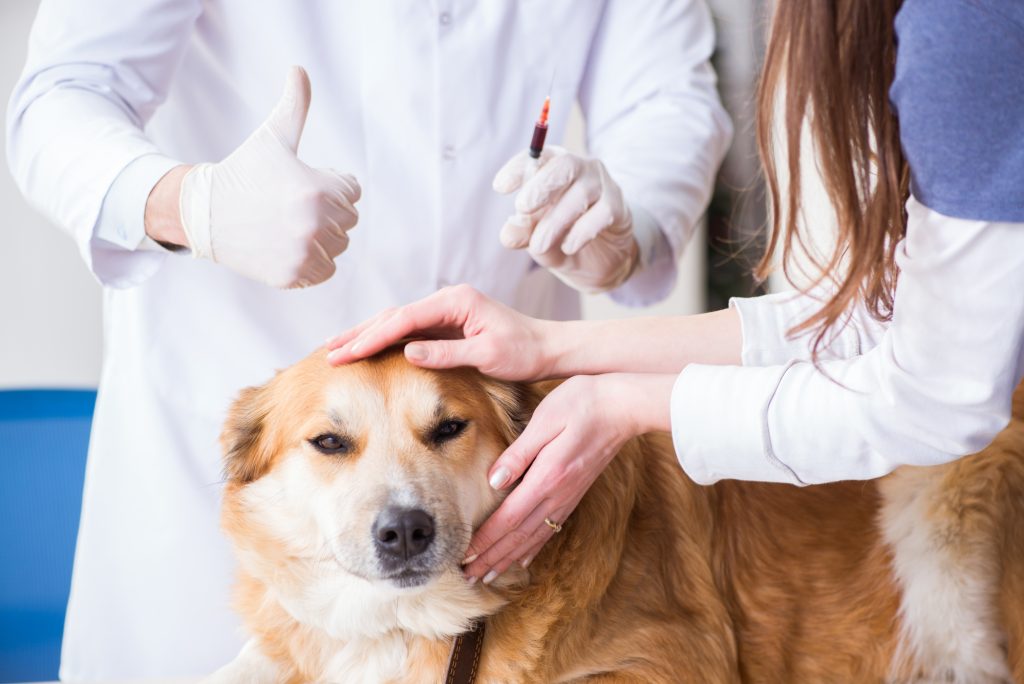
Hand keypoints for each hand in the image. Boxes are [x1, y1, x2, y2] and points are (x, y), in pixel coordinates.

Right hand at [176, 66, 360, 288]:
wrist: (205, 213)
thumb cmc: (244, 171)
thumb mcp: (273, 137)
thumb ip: (294, 105)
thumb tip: (299, 69)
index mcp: (318, 192)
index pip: (351, 192)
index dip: (328, 184)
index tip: (300, 183)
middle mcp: (314, 226)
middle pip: (347, 221)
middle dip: (326, 211)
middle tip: (290, 205)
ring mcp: (304, 254)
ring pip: (337, 247)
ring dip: (321, 237)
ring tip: (287, 224)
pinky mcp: (293, 276)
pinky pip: (324, 271)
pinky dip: (312, 262)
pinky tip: (288, 245)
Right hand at [325, 285, 555, 380]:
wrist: (548, 348)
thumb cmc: (523, 352)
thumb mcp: (487, 355)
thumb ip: (446, 353)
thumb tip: (407, 352)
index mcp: (455, 302)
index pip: (404, 320)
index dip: (372, 337)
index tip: (347, 353)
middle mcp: (447, 300)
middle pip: (393, 316)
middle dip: (360, 333)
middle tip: (328, 351)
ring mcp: (446, 311)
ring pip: (397, 321)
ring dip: (367, 335)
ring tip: (336, 348)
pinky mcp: (447, 324)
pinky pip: (409, 330)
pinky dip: (385, 339)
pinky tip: (367, 348)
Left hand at [461, 373, 674, 583]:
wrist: (623, 408)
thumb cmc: (582, 404)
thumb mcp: (546, 420)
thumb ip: (519, 453)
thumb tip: (493, 480)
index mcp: (546, 477)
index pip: (508, 518)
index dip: (485, 540)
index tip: (464, 556)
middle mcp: (557, 495)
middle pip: (518, 536)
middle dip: (491, 558)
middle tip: (467, 577)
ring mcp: (568, 498)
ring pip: (533, 538)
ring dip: (508, 559)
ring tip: (487, 576)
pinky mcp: (574, 495)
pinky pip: (550, 530)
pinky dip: (533, 548)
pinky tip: (523, 559)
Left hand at [493, 146, 638, 293]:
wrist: (600, 263)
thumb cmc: (562, 238)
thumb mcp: (536, 238)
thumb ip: (523, 233)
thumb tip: (508, 235)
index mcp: (553, 168)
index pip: (537, 157)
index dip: (518, 168)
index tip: (500, 187)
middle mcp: (580, 169)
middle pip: (564, 166)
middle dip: (541, 186)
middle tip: (522, 207)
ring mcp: (602, 186)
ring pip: (582, 192)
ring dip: (557, 220)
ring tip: (539, 245)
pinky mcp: (618, 207)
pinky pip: (602, 213)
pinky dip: (582, 231)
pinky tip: (569, 246)